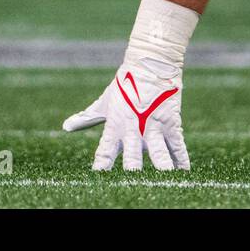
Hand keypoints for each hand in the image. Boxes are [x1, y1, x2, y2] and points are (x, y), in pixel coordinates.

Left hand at [63, 56, 189, 170]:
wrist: (150, 64)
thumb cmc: (124, 84)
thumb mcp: (104, 103)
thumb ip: (86, 118)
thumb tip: (65, 127)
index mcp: (115, 126)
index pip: (105, 153)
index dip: (101, 168)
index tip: (98, 182)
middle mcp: (134, 129)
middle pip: (132, 158)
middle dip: (132, 174)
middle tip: (131, 186)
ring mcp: (153, 127)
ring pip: (159, 154)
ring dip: (162, 169)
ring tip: (163, 181)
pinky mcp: (171, 123)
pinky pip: (177, 146)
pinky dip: (181, 161)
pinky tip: (184, 174)